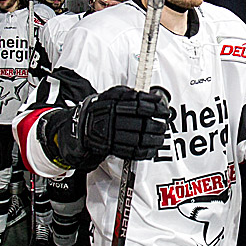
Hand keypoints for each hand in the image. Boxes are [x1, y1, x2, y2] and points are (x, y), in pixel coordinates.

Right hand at [43, 86, 168, 168]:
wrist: (81, 124)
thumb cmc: (101, 108)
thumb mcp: (113, 94)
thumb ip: (130, 94)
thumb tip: (150, 96)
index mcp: (113, 104)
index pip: (139, 105)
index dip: (155, 108)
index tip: (164, 110)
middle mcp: (112, 119)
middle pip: (140, 123)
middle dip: (156, 126)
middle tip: (164, 125)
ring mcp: (110, 134)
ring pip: (137, 139)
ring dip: (153, 139)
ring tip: (160, 137)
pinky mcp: (110, 147)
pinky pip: (130, 151)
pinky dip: (144, 151)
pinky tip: (151, 148)